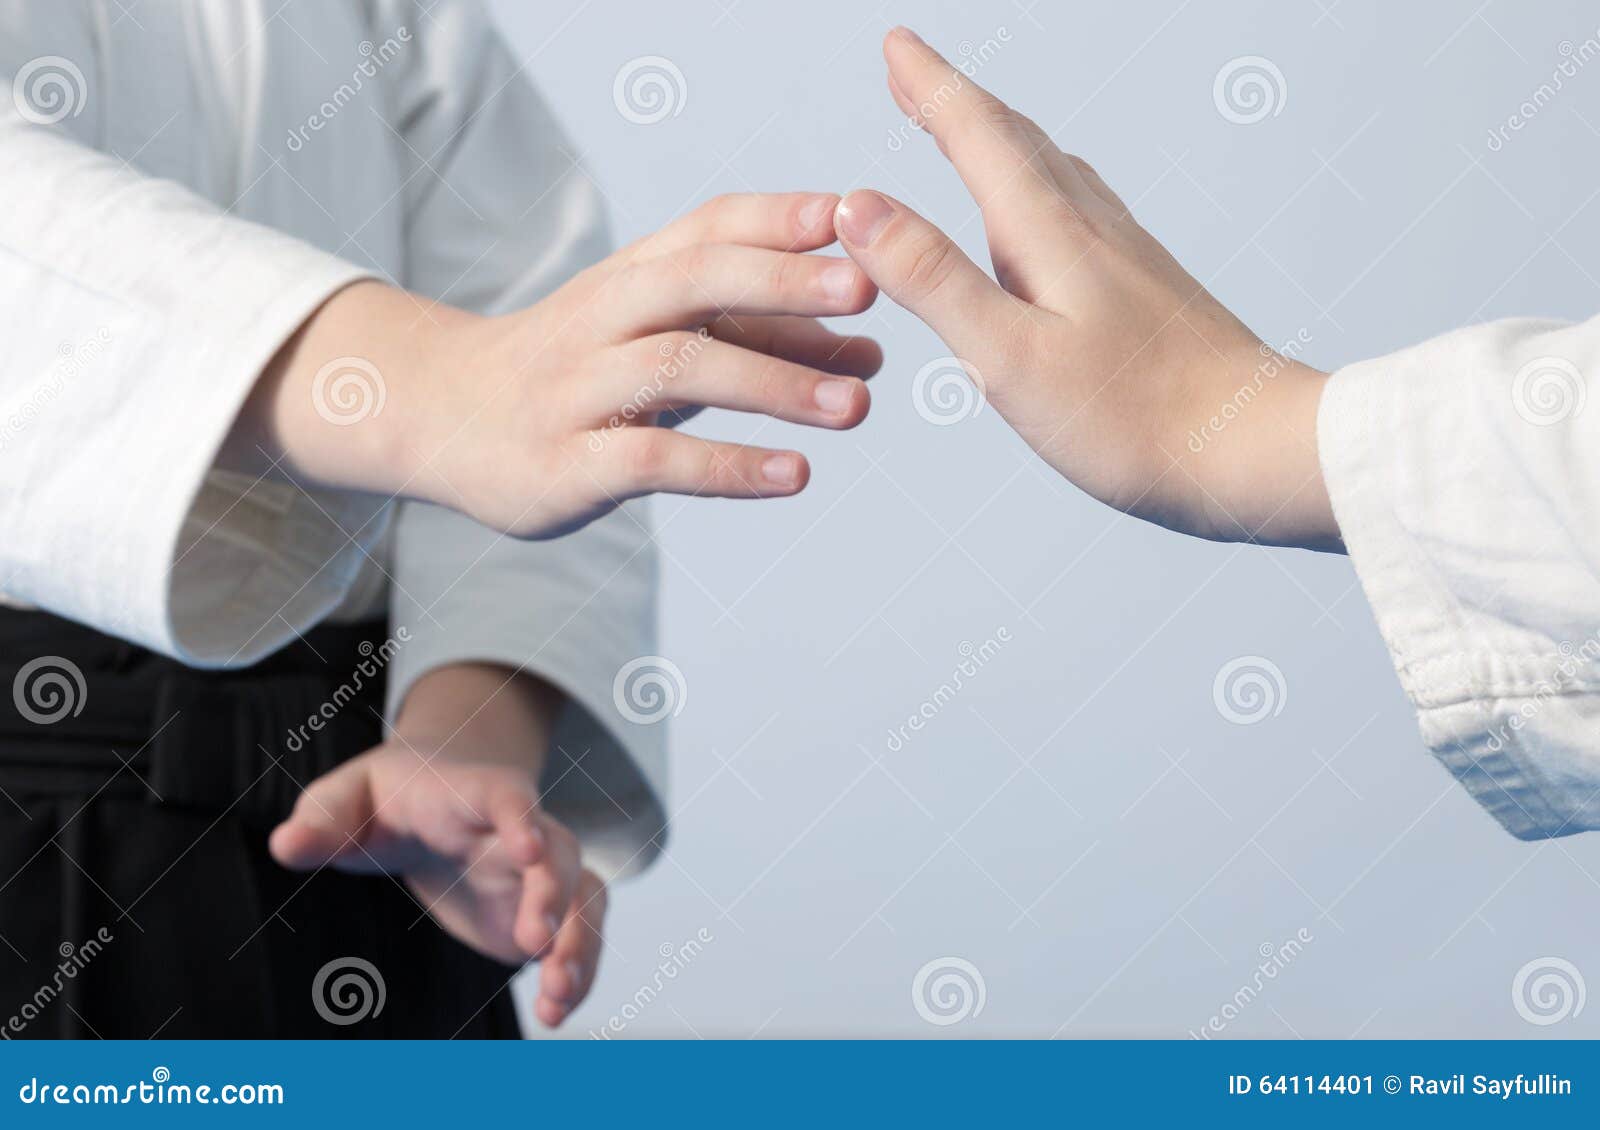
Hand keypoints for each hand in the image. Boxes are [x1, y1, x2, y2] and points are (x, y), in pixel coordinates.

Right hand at [236, 192, 882, 538]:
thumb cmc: (579, 374)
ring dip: (774, 383)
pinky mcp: (566, 464)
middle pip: (693, 281)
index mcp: (627, 277)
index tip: (853, 210)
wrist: (444, 419)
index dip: (777, 216)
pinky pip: (652, 458)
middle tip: (869, 289)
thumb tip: (873, 356)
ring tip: (857, 406)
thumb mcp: (659, 339)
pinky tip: (794, 476)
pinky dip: (728, 465)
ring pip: (678, 366)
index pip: (705, 227)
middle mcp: (600, 319)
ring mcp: (577, 390)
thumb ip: (760, 341)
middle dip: (782, 281)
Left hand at [269, 664, 603, 1027]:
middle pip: (557, 851)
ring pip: (582, 897)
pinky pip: (577, 934)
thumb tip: (285, 845)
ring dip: (579, 943)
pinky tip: (555, 1010)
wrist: (430, 803)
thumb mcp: (344, 799)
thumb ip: (320, 820)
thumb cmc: (384, 798)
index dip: (521, 818)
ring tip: (555, 996)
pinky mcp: (541, 910)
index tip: (528, 852)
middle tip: (535, 943)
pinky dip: (576, 970)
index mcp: (470, 793)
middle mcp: (519, 829)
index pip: (506, 794)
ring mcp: (537, 872)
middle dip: (555, 895)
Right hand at [834, 29, 1340, 550]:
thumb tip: (859, 205)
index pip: (977, 136)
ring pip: (1049, 169)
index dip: (930, 87)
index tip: (895, 43)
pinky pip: (1076, 209)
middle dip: (954, 101)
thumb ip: (934, 281)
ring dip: (996, 138)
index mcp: (1050, 234)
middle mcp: (1091, 227)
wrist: (1257, 448)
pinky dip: (1036, 185)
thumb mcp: (1009, 358)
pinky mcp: (1145, 287)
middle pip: (1014, 140)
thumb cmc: (1137, 421)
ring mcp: (1124, 254)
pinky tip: (1044, 210)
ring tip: (961, 126)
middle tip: (909, 69)